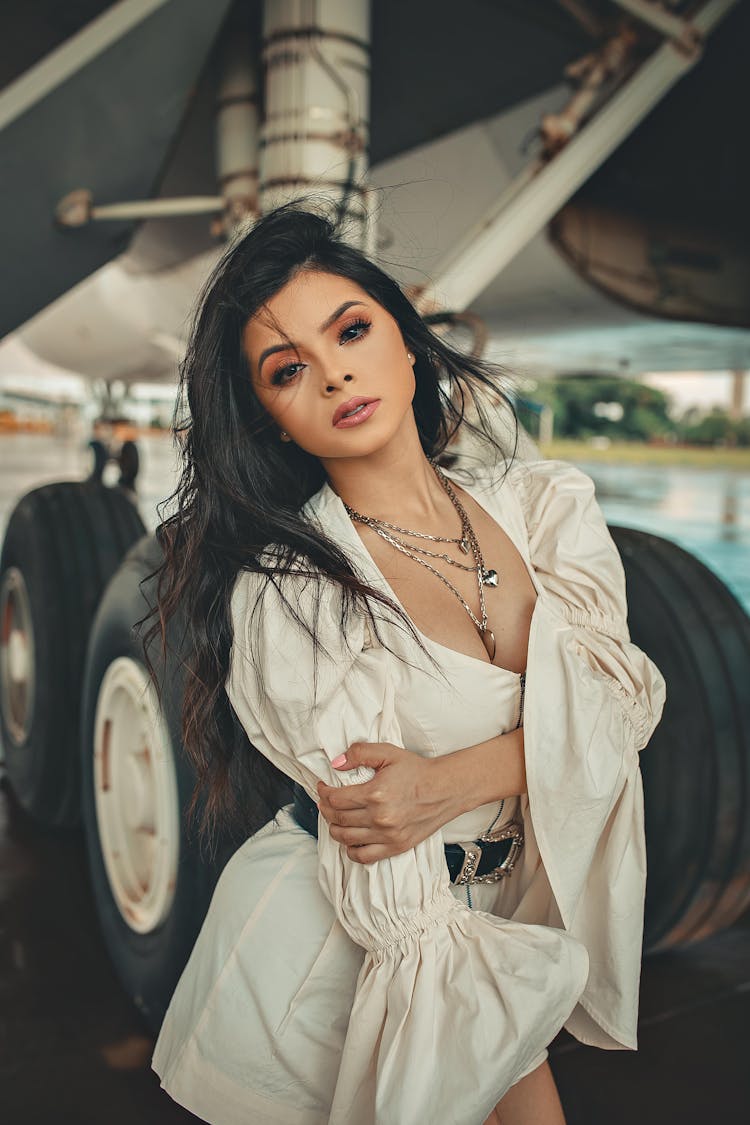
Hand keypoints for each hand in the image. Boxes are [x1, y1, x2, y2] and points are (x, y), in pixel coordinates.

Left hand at [316, 742, 457, 863]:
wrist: (445, 789)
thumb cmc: (417, 771)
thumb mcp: (388, 753)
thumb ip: (360, 753)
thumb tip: (337, 763)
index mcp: (375, 793)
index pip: (336, 798)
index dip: (324, 792)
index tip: (323, 788)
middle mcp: (380, 817)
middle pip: (338, 819)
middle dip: (326, 810)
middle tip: (326, 802)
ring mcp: (388, 835)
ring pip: (346, 838)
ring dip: (334, 829)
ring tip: (335, 819)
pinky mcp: (396, 847)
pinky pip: (364, 856)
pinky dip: (351, 850)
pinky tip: (350, 840)